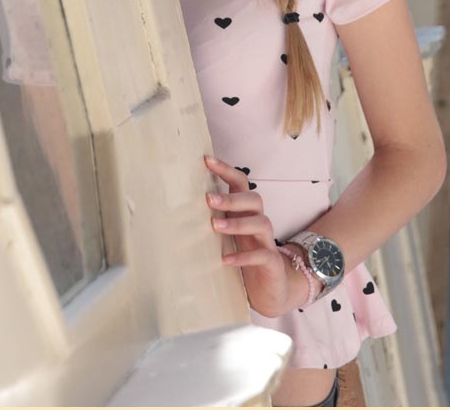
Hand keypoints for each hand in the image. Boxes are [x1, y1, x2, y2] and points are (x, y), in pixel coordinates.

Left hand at [204, 155, 307, 317]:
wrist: (270, 288)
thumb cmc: (243, 256)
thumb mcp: (227, 236)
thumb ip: (213, 219)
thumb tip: (177, 206)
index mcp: (246, 212)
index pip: (240, 183)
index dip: (226, 170)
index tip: (206, 160)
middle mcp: (258, 222)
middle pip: (254, 199)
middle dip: (232, 198)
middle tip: (208, 199)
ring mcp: (267, 242)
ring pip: (262, 223)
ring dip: (238, 223)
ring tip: (215, 226)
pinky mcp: (272, 263)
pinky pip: (262, 255)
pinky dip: (244, 256)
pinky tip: (226, 260)